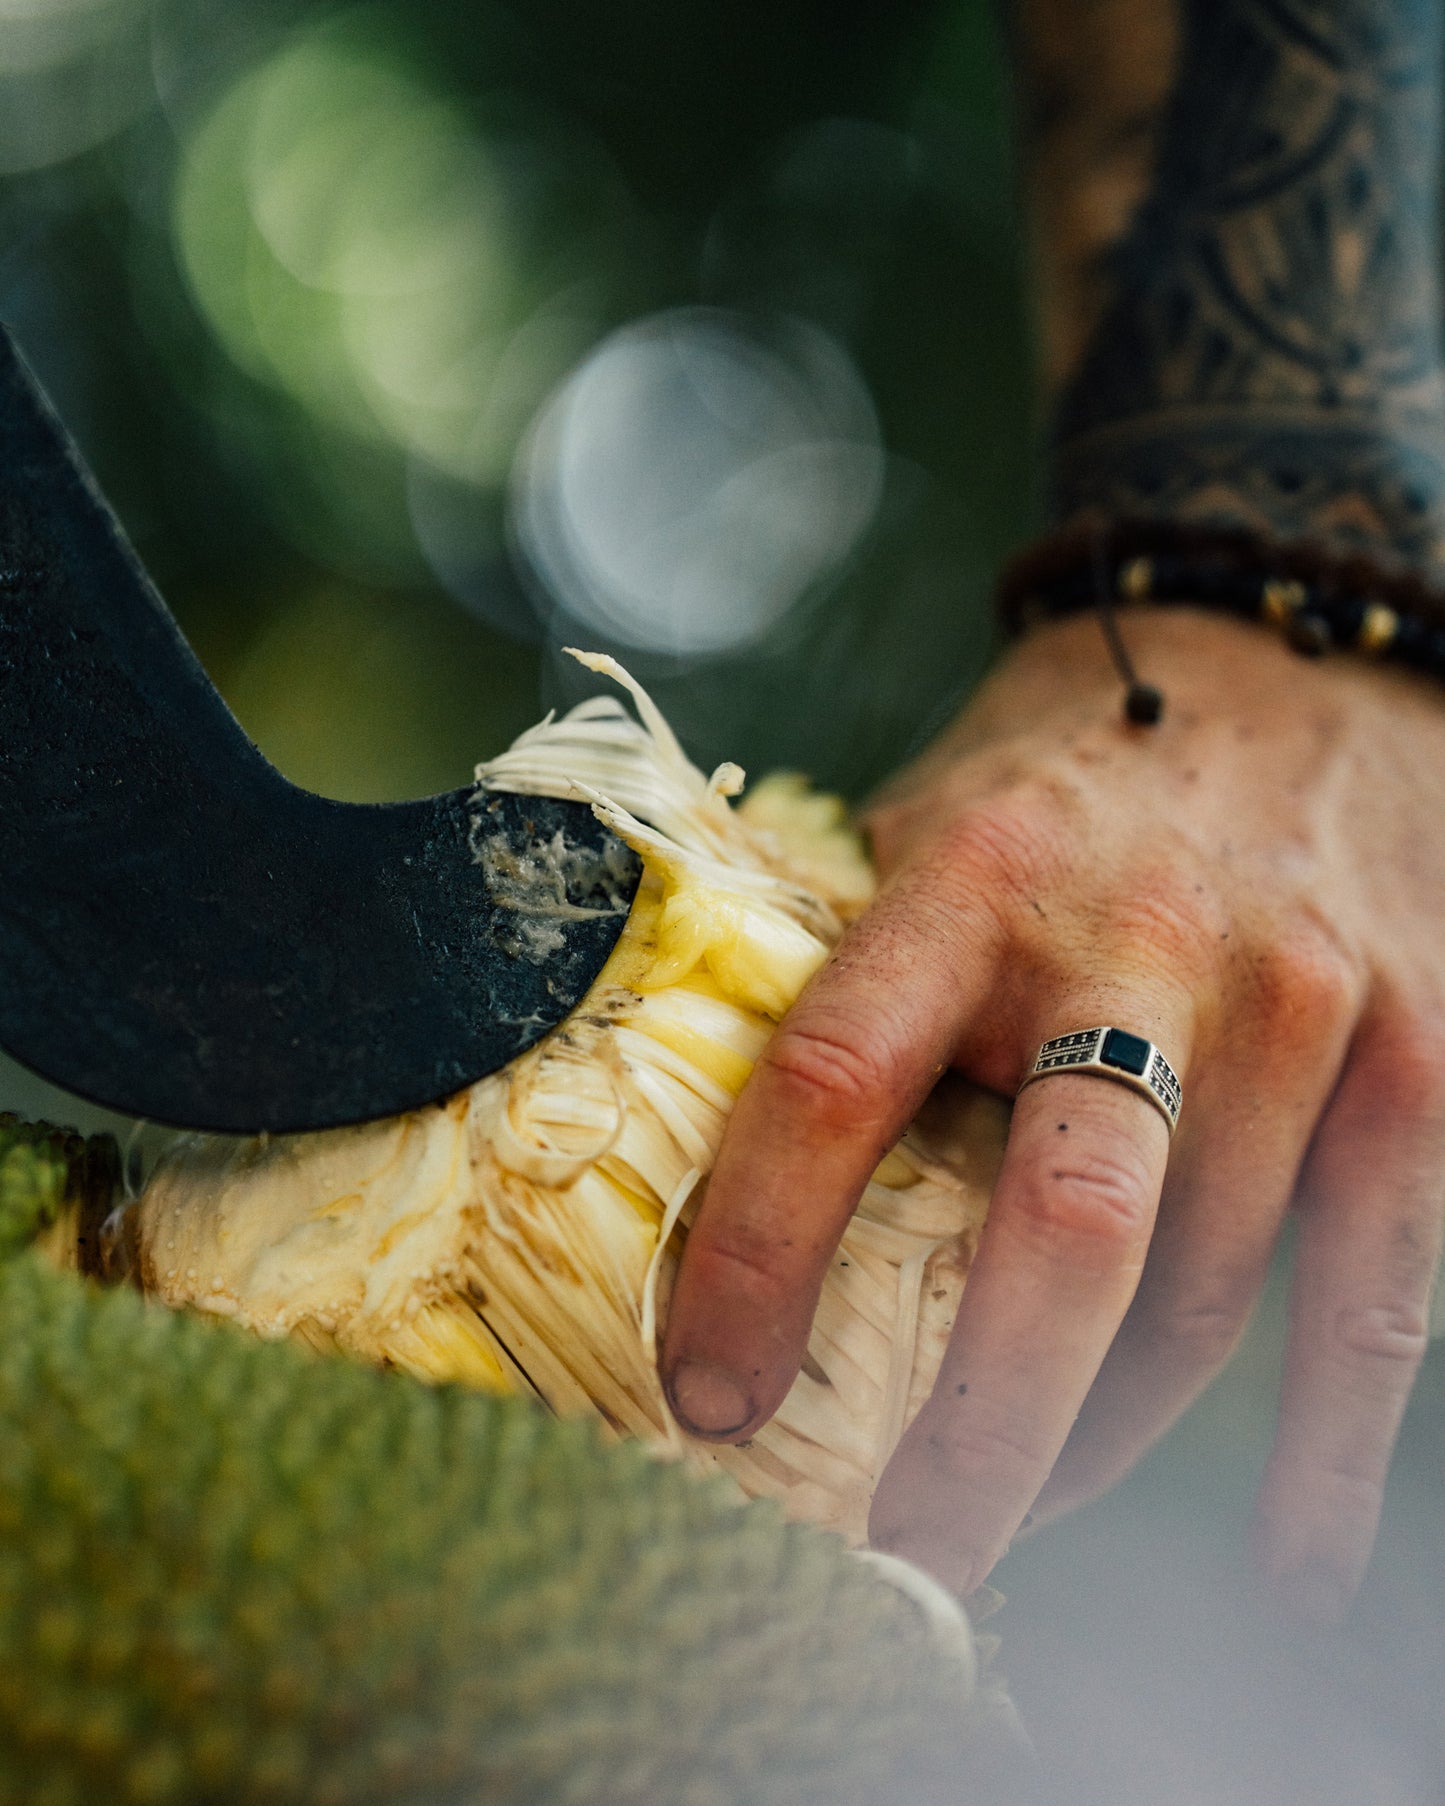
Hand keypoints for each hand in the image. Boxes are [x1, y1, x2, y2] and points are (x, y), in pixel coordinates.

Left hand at [660, 607, 1444, 1620]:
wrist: (1284, 657)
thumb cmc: (1066, 776)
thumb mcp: (925, 826)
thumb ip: (844, 972)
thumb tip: (723, 1160)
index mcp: (972, 881)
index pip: (837, 1082)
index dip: (757, 1256)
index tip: (711, 1391)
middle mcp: (1143, 944)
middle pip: (1061, 1234)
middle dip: (974, 1429)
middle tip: (895, 1548)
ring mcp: (1299, 1003)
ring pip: (1201, 1291)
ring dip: (1096, 1434)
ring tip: (1011, 1500)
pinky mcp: (1417, 1055)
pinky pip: (1376, 1290)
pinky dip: (1327, 1446)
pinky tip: (1288, 1561)